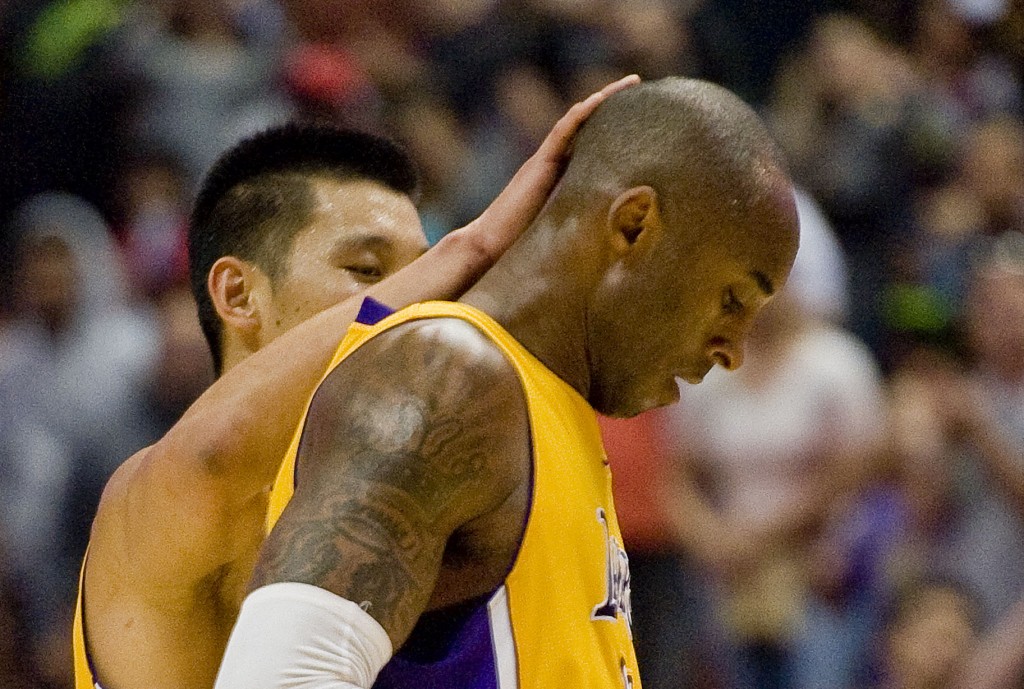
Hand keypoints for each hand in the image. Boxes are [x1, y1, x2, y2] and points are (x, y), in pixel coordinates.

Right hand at [455, 74, 640, 260]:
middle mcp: (555, 161)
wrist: (491, 243)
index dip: (614, 123)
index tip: (640, 110)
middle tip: (639, 83)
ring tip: (629, 83)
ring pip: (577, 121)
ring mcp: (545, 160)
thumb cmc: (527, 245)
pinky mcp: (539, 164)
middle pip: (587, 123)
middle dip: (614, 102)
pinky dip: (579, 115)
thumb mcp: (568, 228)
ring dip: (602, 100)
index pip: (593, 140)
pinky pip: (561, 132)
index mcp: (564, 174)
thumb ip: (588, 218)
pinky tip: (598, 100)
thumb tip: (623, 228)